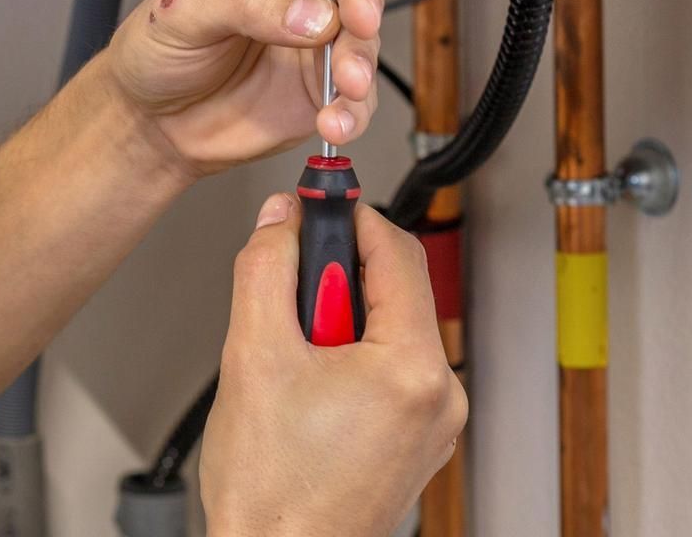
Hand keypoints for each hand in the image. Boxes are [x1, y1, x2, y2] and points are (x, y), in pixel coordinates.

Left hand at [105, 0, 439, 175]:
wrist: (152, 123)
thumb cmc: (156, 48)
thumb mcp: (182, 10)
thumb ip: (247, 3)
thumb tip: (313, 14)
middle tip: (356, 24)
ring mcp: (319, 32)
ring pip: (366, 34)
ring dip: (359, 61)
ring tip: (340, 86)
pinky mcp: (325, 83)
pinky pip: (359, 94)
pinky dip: (353, 109)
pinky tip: (332, 119)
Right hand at [199, 196, 466, 536]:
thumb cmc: (273, 489)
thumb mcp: (252, 353)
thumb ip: (267, 268)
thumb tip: (280, 219)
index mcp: (413, 369)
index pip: (396, 250)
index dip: (349, 216)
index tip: (314, 202)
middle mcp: (439, 397)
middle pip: (396, 289)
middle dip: (335, 276)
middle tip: (286, 291)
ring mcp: (432, 424)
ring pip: (389, 330)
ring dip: (336, 320)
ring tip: (289, 355)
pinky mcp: (415, 443)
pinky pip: (389, 370)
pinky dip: (347, 357)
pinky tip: (304, 385)